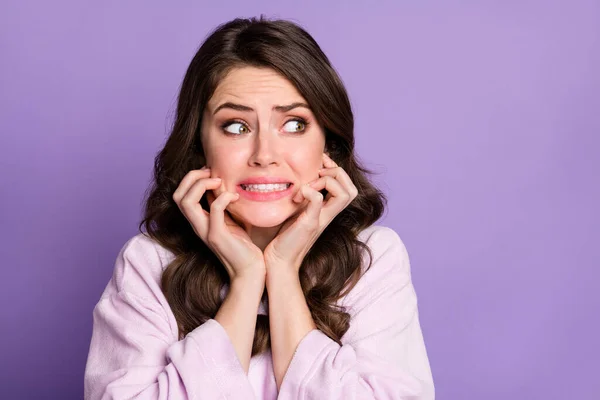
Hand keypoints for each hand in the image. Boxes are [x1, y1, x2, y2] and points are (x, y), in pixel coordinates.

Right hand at [173, 167, 265, 282]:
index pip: (180, 195)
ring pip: (187, 202)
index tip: (210, 171)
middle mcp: (197, 226)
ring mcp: (205, 231)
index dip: (191, 178)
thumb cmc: (243, 246)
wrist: (249, 271)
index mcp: (198, 221)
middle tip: (211, 172)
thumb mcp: (229, 220)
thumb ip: (221, 205)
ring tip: (219, 180)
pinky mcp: (218, 236)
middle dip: (191, 177)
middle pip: (177, 196)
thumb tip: (222, 185)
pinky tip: (235, 196)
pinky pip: (215, 210)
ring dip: (201, 184)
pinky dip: (223, 197)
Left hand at [263, 153, 357, 273]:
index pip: (349, 188)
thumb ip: (302, 199)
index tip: (320, 165)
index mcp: (327, 211)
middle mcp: (328, 215)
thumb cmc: (283, 237)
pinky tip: (297, 197)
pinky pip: (319, 201)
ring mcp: (321, 219)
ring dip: (326, 181)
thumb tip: (296, 179)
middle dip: (337, 173)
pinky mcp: (309, 223)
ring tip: (307, 187)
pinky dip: (310, 191)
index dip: (338, 171)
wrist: (278, 261)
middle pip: (352, 190)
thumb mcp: (296, 213)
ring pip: (345, 194)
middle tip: (316, 175)